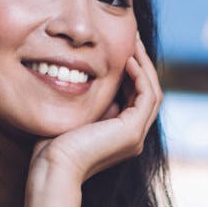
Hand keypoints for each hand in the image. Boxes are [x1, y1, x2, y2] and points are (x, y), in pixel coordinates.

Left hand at [29, 34, 162, 185]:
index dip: (133, 72)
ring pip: (153, 92)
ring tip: (134, 43)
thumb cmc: (54, 146)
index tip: (122, 49)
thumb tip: (93, 79)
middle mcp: (134, 137)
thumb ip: (92, 102)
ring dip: (145, 66)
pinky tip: (127, 60)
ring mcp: (136, 136)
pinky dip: (140, 76)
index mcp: (123, 135)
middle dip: (142, 65)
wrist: (54, 166)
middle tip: (133, 40)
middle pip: (149, 93)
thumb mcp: (77, 116)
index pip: (137, 97)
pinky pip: (147, 96)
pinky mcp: (132, 132)